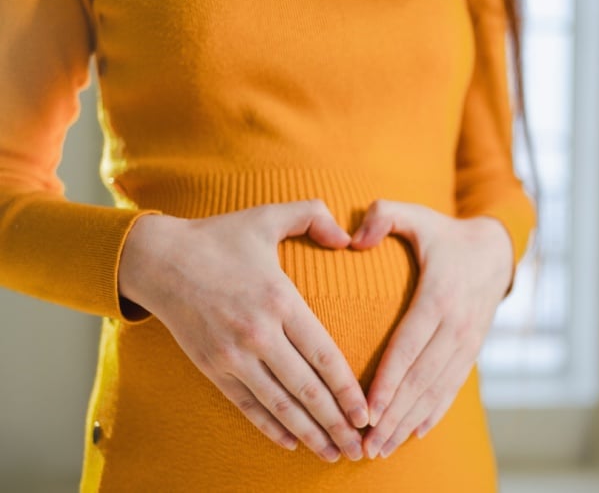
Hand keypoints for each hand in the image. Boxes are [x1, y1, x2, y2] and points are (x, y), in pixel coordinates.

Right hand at [118, 200, 368, 461]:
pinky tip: (291, 443)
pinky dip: (269, 427)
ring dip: (309, 433)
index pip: (324, 355)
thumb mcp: (268, 216)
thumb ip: (314, 216)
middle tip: (360, 447)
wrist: (158, 259)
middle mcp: (258, 333)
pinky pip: (246, 404)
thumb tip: (348, 238)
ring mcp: (232, 354)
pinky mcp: (212, 367)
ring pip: (278, 405)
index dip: (348, 390)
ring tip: (333, 454)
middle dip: (337, 423)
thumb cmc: (219, 237)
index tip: (367, 413)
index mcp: (279, 300)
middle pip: (306, 389)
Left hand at [349, 200, 512, 458]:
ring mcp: (468, 341)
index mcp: (440, 296)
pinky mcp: (472, 350)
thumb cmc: (443, 235)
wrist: (494, 250)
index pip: (409, 345)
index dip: (389, 379)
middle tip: (365, 445)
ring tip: (382, 449)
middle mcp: (457, 325)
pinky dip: (435, 412)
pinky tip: (415, 433)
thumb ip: (383, 216)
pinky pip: (453, 386)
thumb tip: (353, 240)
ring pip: (437, 389)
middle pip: (421, 378)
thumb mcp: (415, 215)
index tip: (368, 410)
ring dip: (410, 421)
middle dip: (394, 414)